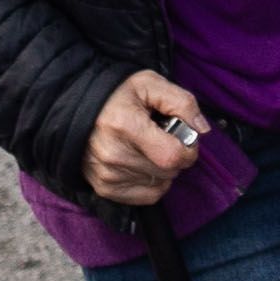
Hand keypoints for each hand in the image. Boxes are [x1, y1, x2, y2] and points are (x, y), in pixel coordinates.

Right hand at [89, 68, 207, 207]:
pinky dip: (154, 183)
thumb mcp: (151, 83)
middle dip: (177, 156)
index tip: (185, 138)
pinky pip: (147, 197)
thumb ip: (182, 102)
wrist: (77, 108)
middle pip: (168, 171)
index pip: (172, 156)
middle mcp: (113, 154)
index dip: (188, 149)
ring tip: (148, 147)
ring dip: (164, 168)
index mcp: (125, 125)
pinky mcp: (103, 187)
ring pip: (160, 183)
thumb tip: (202, 130)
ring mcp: (106, 174)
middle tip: (164, 138)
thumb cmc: (118, 94)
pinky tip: (144, 163)